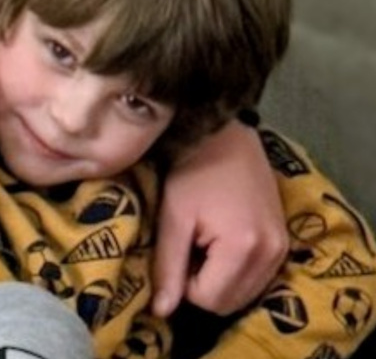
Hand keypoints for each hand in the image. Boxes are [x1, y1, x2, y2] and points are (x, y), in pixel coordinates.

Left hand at [152, 119, 286, 315]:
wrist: (225, 132)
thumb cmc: (192, 168)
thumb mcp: (174, 215)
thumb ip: (168, 266)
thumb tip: (161, 312)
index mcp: (243, 249)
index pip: (208, 299)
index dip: (184, 281)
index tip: (178, 246)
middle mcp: (271, 254)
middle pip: (230, 302)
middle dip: (203, 283)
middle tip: (190, 244)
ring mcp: (282, 248)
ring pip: (245, 293)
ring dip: (220, 278)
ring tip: (205, 239)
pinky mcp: (284, 240)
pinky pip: (259, 276)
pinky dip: (237, 270)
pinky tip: (223, 239)